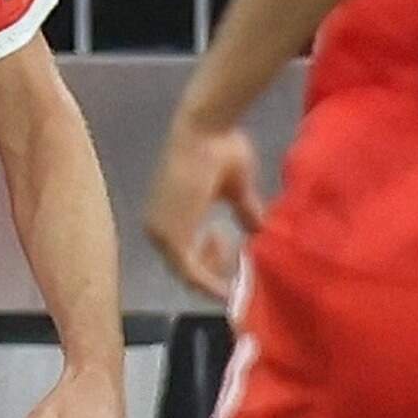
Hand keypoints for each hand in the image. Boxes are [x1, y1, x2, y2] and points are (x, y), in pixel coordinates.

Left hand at [143, 112, 264, 299]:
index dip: (211, 259)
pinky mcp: (173, 239)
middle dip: (215, 269)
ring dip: (216, 274)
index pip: (183, 251)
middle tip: (238, 257)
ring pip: (189, 274)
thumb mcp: (236, 189)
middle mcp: (156, 226)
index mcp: (166, 214)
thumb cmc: (220, 149)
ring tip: (235, 255)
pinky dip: (212, 285)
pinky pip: (192, 275)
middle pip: (184, 268)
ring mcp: (161, 234)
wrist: (208, 130)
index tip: (235, 249)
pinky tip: (230, 287)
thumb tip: (260, 230)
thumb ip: (244, 212)